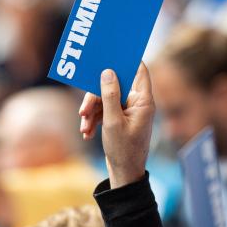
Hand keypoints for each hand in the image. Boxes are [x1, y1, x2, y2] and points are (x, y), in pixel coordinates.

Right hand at [79, 63, 155, 187]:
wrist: (124, 175)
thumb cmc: (123, 150)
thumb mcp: (113, 122)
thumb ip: (109, 94)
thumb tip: (108, 71)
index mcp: (143, 101)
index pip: (140, 70)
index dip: (128, 59)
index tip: (113, 51)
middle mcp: (137, 103)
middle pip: (115, 85)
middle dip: (96, 96)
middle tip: (83, 109)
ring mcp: (128, 111)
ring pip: (106, 98)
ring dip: (92, 111)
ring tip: (83, 126)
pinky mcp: (119, 119)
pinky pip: (104, 110)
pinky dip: (94, 119)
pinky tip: (86, 132)